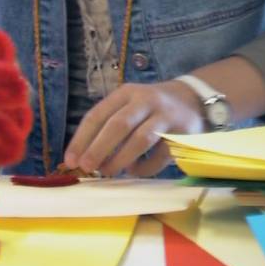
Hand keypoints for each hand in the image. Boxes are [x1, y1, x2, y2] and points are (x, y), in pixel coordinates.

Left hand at [63, 81, 203, 177]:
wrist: (195, 99)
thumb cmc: (151, 109)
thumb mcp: (129, 106)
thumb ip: (109, 125)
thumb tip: (84, 157)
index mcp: (125, 93)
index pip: (98, 115)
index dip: (81, 139)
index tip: (70, 160)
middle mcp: (145, 100)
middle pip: (118, 125)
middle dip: (98, 148)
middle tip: (86, 168)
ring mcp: (165, 115)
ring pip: (140, 138)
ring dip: (121, 158)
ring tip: (108, 172)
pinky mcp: (183, 132)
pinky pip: (161, 154)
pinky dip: (145, 167)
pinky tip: (135, 171)